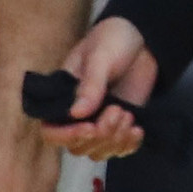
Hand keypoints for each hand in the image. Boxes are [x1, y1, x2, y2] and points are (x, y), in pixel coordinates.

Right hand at [48, 17, 158, 159]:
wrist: (142, 39)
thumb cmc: (112, 41)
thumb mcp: (99, 58)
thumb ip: (90, 85)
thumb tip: (76, 113)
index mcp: (61, 97)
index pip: (50, 130)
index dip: (66, 136)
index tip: (90, 127)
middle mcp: (77, 115)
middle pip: (77, 147)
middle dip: (100, 135)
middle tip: (117, 110)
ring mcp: (99, 122)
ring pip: (98, 151)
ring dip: (115, 140)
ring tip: (127, 115)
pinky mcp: (120, 125)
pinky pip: (120, 150)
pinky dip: (129, 145)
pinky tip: (137, 130)